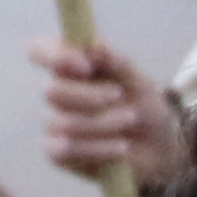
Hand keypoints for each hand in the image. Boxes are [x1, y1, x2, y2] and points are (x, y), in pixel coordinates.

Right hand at [36, 39, 189, 189]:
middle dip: (90, 96)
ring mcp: (54, 123)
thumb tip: (95, 44)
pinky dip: (98, 148)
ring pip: (63, 123)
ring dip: (102, 123)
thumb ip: (116, 62)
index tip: (86, 65)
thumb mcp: (138, 80)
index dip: (54, 57)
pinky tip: (120, 147)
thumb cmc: (142, 103)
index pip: (38, 51)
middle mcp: (56, 92)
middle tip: (120, 95)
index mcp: (68, 65)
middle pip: (51, 91)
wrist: (157, 145)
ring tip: (131, 120)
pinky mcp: (58, 153)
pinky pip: (65, 150)